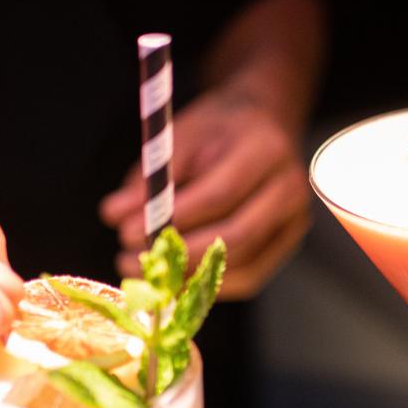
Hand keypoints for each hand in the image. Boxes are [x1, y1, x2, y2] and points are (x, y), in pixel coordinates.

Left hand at [100, 92, 309, 299]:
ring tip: (143, 270)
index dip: (173, 218)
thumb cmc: (218, 128)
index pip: (221, 194)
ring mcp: (294, 221)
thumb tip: (113, 215)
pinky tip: (174, 277)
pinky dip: (208, 283)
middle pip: (238, 236)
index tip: (125, 231)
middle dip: (179, 256)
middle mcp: (289, 188)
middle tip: (128, 260)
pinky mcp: (287, 244)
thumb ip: (151, 175)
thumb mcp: (182, 135)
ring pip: (245, 264)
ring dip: (190, 276)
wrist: (265, 124)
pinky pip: (249, 276)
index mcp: (265, 150)